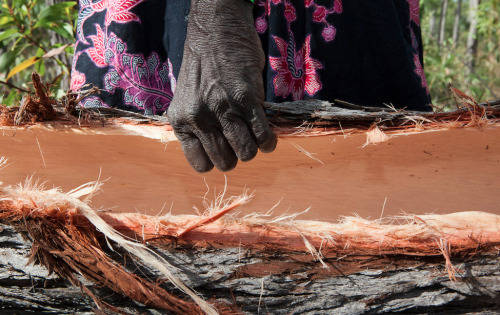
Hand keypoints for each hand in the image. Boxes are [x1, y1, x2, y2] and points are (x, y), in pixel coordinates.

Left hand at [167, 0, 276, 171]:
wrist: (215, 30)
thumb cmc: (204, 65)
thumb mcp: (190, 99)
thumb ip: (200, 125)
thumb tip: (222, 151)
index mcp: (181, 121)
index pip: (201, 164)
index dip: (216, 159)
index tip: (224, 148)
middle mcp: (198, 118)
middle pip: (225, 162)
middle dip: (236, 155)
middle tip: (241, 138)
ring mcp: (222, 109)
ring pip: (245, 153)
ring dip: (253, 148)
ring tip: (254, 134)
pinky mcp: (246, 99)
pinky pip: (262, 136)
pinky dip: (269, 141)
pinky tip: (268, 135)